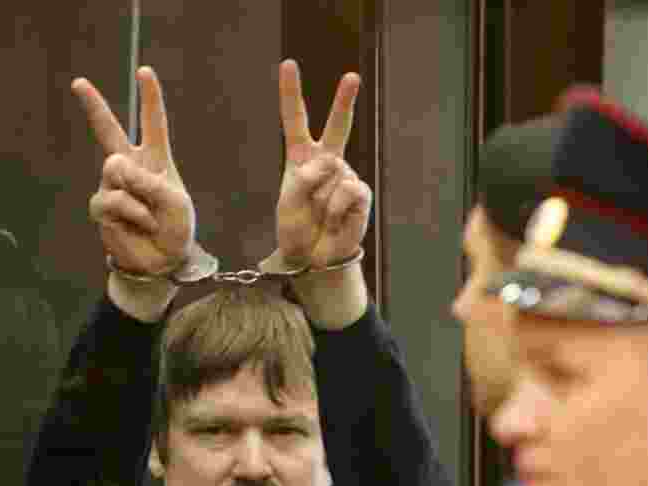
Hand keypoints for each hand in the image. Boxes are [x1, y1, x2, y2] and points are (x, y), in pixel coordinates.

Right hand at [73, 66, 193, 275]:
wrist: (163, 260)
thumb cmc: (176, 228)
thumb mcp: (174, 201)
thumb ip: (148, 181)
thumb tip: (113, 169)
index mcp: (155, 160)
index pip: (153, 124)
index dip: (150, 98)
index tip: (145, 72)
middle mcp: (131, 167)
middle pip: (109, 131)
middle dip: (94, 106)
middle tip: (79, 82)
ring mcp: (113, 185)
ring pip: (114, 169)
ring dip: (137, 194)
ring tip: (149, 216)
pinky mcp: (102, 206)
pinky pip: (112, 199)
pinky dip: (131, 212)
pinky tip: (138, 224)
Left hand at [276, 60, 371, 267]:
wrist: (314, 258)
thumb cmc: (298, 229)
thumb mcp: (287, 202)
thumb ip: (303, 178)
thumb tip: (332, 166)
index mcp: (301, 158)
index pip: (295, 121)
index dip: (291, 93)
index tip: (288, 65)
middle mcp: (326, 162)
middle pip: (337, 126)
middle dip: (344, 101)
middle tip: (352, 77)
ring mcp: (345, 176)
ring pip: (332, 170)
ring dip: (320, 198)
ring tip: (320, 216)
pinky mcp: (360, 193)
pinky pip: (346, 190)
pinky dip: (335, 209)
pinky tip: (335, 221)